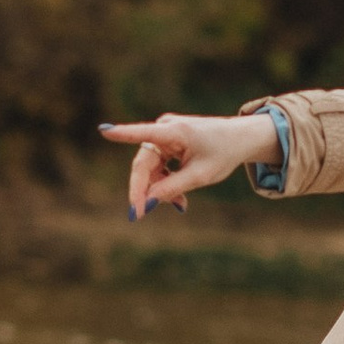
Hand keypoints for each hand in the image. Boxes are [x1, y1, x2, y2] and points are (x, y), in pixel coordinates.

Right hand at [99, 112, 281, 217]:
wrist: (240, 139)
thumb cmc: (223, 153)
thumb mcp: (200, 176)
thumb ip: (173, 187)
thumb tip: (148, 201)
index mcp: (174, 131)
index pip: (143, 134)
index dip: (122, 134)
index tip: (103, 131)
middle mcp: (165, 128)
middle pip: (143, 163)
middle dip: (144, 190)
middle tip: (139, 214)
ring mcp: (164, 134)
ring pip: (150, 168)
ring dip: (160, 189)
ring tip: (180, 205)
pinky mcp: (166, 142)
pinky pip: (157, 167)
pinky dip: (166, 183)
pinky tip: (179, 199)